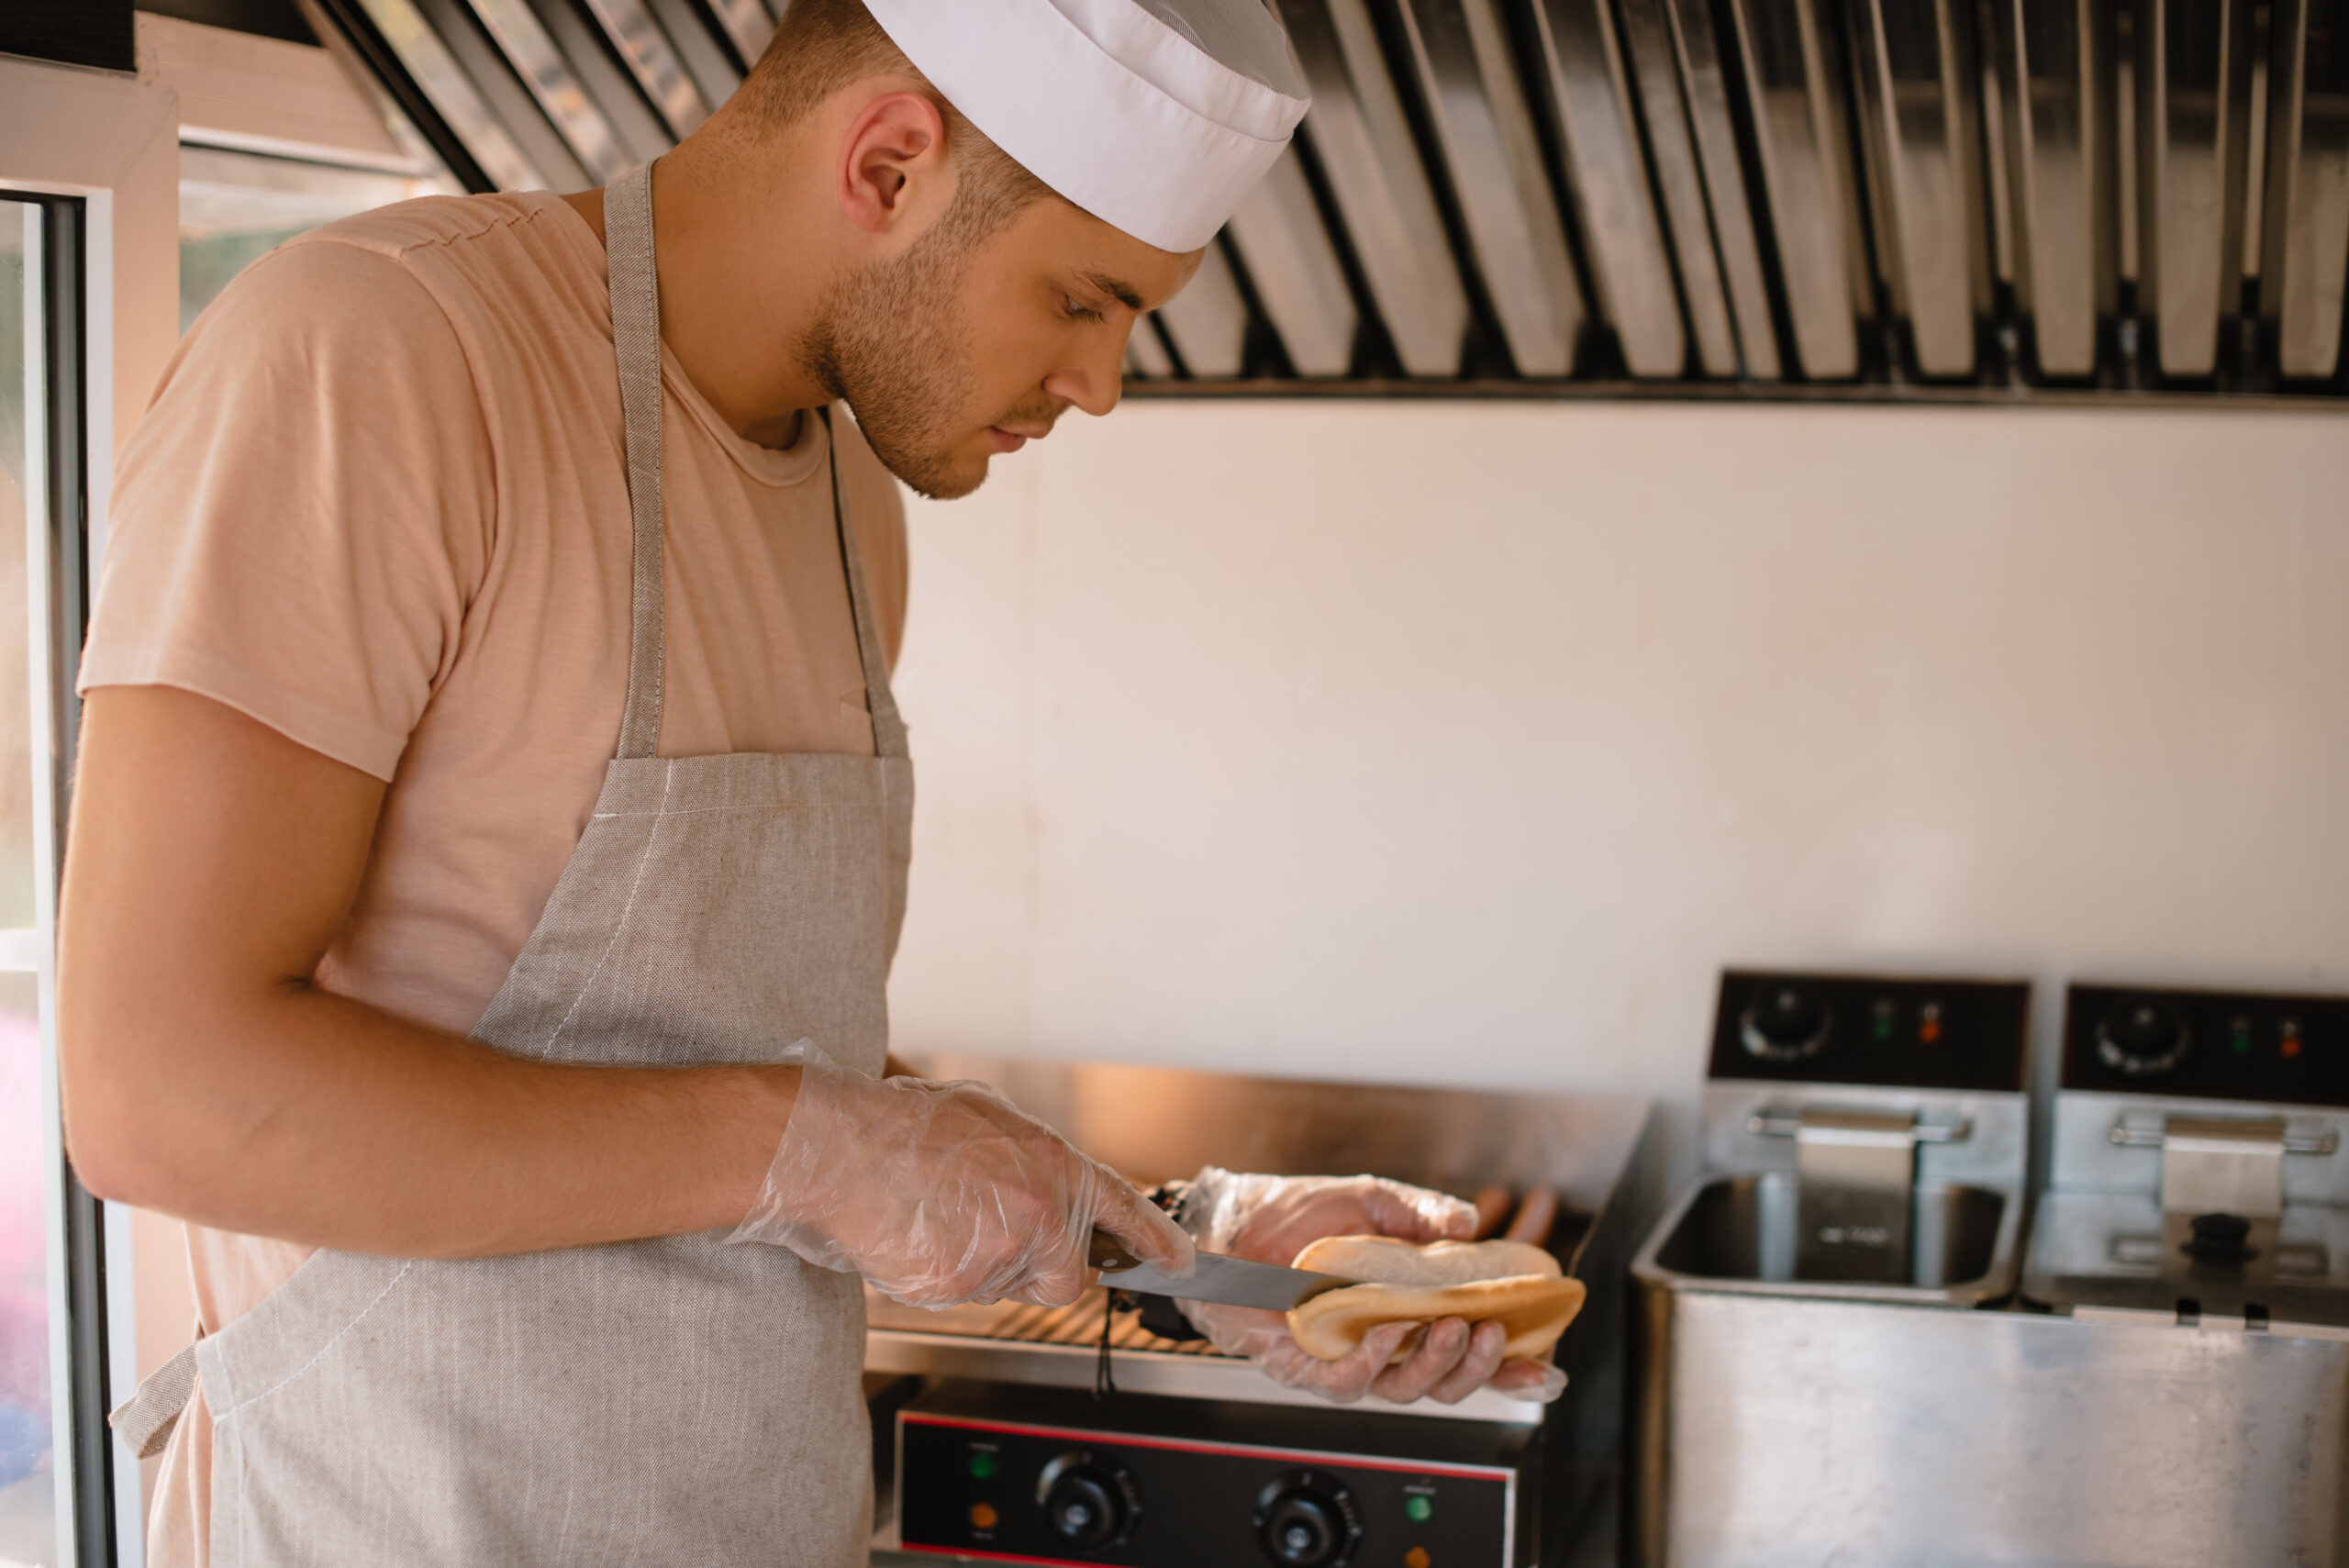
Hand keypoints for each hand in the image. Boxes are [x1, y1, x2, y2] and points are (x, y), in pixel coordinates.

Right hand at [728, 1059, 1192, 1307]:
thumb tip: (1053, 1187)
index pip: (1124, 1212)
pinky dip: (940, 1279)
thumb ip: (1033, 1160)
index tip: (1182, 1262)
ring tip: (936, 1219)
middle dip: (1036, 1269)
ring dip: (980, 1268)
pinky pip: (962, 1299)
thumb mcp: (988, 1117)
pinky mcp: (960, 1288)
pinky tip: (915, 1238)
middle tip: (985, 1232)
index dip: (1156, 1243)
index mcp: (1053, 1166)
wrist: (839, 1149)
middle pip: (1064, 1276)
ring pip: (1007, 1288)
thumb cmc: (903, 1128)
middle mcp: (1040, 1213)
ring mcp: (1001, 1256)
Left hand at [1174, 1168, 1567, 1405]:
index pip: (1466, 1350)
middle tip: (1491, 1331)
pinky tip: (1384, 1333)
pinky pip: (1348, 1382)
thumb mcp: (1369, 1202)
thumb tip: (1469, 1220)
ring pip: (1405, 1389)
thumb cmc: (1295, 1217)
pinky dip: (1372, 1362)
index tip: (1547, 1364)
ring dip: (1435, 1365)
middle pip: (1445, 1382)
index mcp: (1408, 1312)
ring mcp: (1346, 1359)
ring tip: (1451, 1327)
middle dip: (1479, 1366)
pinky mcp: (1305, 1366)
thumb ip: (1421, 1213)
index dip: (1508, 1366)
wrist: (1230, 1221)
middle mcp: (1383, 1344)